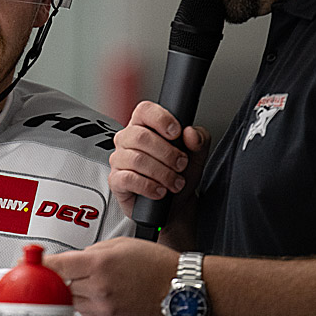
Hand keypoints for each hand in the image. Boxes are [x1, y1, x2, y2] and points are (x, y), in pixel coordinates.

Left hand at [44, 236, 179, 315]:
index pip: (57, 265)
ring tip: (97, 281)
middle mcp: (99, 288)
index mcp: (99, 264)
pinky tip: (106, 294)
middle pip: (62, 285)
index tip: (32, 264)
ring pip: (73, 301)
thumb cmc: (157, 264)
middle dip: (63, 277)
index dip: (41, 264)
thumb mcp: (121, 244)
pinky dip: (90, 304)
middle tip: (71, 271)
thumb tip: (74, 257)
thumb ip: (92, 251)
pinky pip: (88, 314)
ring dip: (77, 291)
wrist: (180, 289)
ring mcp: (105, 308)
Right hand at [107, 100, 209, 217]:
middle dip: (167, 153)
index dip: (161, 119)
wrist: (176, 205)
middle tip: (181, 164)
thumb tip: (191, 133)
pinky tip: (160, 191)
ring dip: (162, 173)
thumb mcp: (197, 155)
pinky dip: (149, 186)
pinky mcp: (116, 181)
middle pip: (140, 136)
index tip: (176, 133)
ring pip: (136, 159)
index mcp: (145, 126)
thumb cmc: (180, 174)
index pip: (144, 110)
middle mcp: (128, 140)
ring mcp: (119, 160)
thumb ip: (199, 140)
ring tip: (174, 182)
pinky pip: (128, 178)